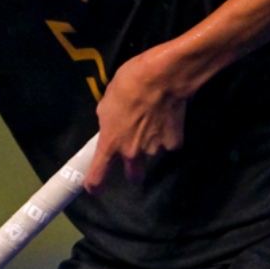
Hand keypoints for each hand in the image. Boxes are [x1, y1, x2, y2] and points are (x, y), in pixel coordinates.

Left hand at [85, 45, 191, 191]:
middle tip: (133, 158)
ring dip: (151, 144)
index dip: (95, 186)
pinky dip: (168, 135)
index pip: (98, 174)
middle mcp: (132, 152)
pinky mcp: (174, 142)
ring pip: (152, 154)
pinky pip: (168, 143)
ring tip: (152, 122)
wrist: (162, 78)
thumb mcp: (106, 103)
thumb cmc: (128, 85)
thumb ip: (107, 121)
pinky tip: (167, 120)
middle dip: (133, 171)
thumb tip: (110, 125)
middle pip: (133, 175)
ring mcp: (155, 149)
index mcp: (110, 142)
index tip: (95, 190)